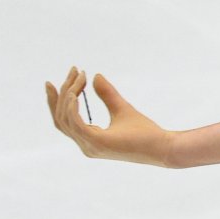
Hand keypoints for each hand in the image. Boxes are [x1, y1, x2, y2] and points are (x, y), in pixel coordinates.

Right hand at [45, 67, 176, 167]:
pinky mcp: (98, 143)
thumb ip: (108, 94)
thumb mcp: (122, 108)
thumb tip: (95, 75)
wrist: (161, 147)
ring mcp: (90, 146)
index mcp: (88, 140)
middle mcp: (85, 145)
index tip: (60, 80)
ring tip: (79, 77)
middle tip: (72, 71)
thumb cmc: (144, 132)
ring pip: (66, 119)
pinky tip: (75, 94)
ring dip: (69, 96)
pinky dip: (72, 109)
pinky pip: (77, 124)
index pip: (64, 120)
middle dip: (60, 94)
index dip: (58, 100)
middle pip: (61, 118)